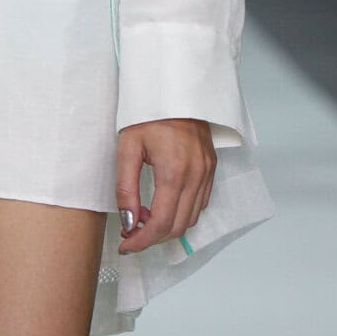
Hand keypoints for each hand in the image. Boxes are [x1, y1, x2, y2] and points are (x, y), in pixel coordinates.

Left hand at [115, 118, 215, 254]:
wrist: (176, 90)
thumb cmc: (148, 114)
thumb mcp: (127, 147)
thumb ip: (126, 188)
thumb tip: (129, 222)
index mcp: (173, 171)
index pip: (160, 223)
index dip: (141, 241)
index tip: (125, 246)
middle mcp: (195, 175)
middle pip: (177, 227)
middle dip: (152, 238)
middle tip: (130, 235)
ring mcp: (207, 173)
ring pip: (190, 219)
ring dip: (167, 227)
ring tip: (143, 218)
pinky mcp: (211, 169)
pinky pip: (200, 204)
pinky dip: (181, 213)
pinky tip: (162, 205)